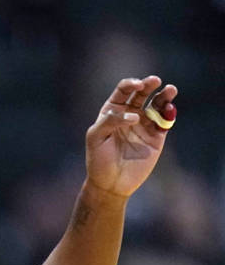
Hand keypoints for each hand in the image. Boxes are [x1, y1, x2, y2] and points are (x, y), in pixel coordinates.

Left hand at [85, 75, 177, 197]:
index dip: (130, 85)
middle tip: (155, 81)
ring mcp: (144, 125)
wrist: (111, 183)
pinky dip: (169, 114)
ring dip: (164, 96)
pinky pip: (165, 121)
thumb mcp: (95, 137)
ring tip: (170, 90)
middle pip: (142, 94)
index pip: (123, 92)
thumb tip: (134, 116)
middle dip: (149, 85)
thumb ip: (110, 121)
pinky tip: (169, 109)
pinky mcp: (156, 136)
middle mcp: (130, 115)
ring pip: (157, 105)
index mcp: (112, 112)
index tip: (137, 86)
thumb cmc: (98, 160)